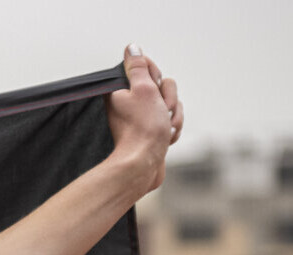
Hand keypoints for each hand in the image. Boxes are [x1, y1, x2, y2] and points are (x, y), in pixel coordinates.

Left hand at [108, 46, 182, 194]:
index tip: (151, 90)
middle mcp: (129, 103)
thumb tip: (132, 48)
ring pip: (171, 104)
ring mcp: (143, 118)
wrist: (144, 165)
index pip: (148, 69)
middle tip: (159, 112)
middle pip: (164, 86)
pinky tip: (166, 139)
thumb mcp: (142, 90)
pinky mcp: (153, 131)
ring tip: (164, 129)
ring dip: (173, 116)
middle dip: (168, 100)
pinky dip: (173, 129)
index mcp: (121, 91)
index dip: (155, 79)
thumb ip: (138, 67)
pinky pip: (173, 120)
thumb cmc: (143, 130)